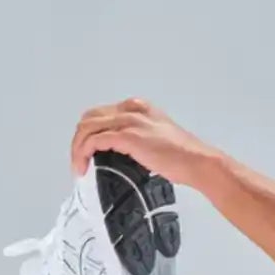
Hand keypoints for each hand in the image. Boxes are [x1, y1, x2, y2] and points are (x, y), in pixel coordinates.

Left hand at [69, 98, 220, 185]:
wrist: (198, 161)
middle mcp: (130, 109)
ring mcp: (129, 121)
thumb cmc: (182, 157)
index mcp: (137, 107)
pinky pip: (94, 140)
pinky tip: (83, 167)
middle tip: (79, 162)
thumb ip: (137, 137)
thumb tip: (120, 153)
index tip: (87, 154)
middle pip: (89, 118)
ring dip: (77, 148)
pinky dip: (83, 153)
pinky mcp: (128, 136)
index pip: (101, 114)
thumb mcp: (156, 138)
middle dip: (78, 140)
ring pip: (87, 128)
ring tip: (78, 167)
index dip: (89, 134)